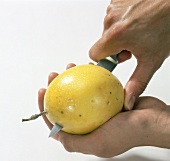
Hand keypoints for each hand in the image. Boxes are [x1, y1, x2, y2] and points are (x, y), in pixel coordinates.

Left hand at [38, 64, 169, 157]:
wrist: (153, 120)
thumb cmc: (130, 134)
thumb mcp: (99, 144)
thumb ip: (75, 143)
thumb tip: (55, 134)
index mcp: (84, 133)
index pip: (58, 122)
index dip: (46, 107)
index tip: (43, 92)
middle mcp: (89, 121)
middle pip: (67, 103)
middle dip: (57, 88)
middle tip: (54, 75)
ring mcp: (98, 108)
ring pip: (80, 91)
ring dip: (73, 78)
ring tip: (70, 66)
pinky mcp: (107, 98)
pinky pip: (94, 85)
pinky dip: (90, 76)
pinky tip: (88, 67)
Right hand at [89, 0, 169, 109]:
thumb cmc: (168, 24)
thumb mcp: (152, 59)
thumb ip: (137, 82)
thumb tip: (127, 100)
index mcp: (116, 35)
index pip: (94, 55)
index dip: (105, 59)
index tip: (117, 59)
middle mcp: (111, 19)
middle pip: (103, 43)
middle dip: (115, 47)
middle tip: (133, 46)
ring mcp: (114, 8)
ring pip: (108, 30)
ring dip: (120, 34)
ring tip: (137, 32)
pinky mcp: (117, 0)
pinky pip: (113, 17)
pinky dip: (122, 21)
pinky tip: (136, 21)